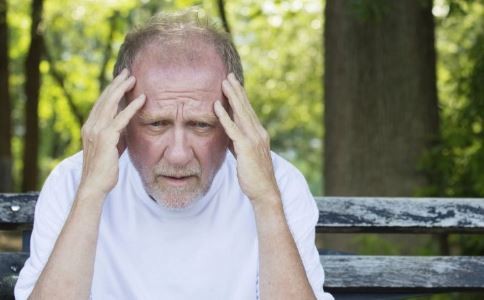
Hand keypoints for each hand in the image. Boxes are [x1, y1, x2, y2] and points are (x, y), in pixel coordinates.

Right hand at [79, 69, 145, 194]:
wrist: (95, 185)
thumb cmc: (105, 168)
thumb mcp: (112, 146)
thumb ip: (117, 133)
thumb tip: (128, 122)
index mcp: (90, 127)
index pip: (102, 103)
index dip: (111, 90)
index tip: (121, 79)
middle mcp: (91, 126)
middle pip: (105, 99)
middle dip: (116, 84)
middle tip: (127, 72)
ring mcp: (97, 131)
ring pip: (111, 104)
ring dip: (122, 89)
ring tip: (133, 78)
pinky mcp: (106, 138)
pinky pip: (121, 118)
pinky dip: (132, 107)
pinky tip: (141, 99)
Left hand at [214, 73, 280, 205]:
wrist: (264, 191)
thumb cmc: (254, 176)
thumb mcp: (246, 156)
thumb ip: (238, 143)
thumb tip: (229, 136)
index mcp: (259, 134)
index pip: (248, 111)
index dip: (241, 97)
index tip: (234, 84)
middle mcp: (258, 133)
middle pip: (245, 107)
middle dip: (236, 90)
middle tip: (229, 76)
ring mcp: (253, 139)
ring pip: (240, 113)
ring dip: (231, 97)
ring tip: (224, 83)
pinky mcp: (245, 147)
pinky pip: (232, 128)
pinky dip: (224, 116)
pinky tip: (216, 106)